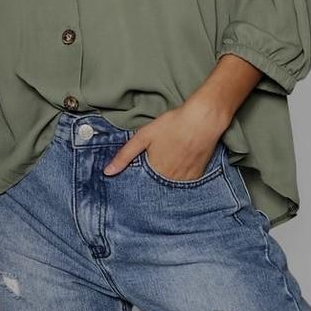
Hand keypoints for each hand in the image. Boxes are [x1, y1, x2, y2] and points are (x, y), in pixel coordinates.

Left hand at [102, 99, 228, 178]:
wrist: (203, 120)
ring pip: (169, 189)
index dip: (136, 185)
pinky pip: (184, 185)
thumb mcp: (143, 136)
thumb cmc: (173, 125)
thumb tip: (107, 172)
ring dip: (164, 184)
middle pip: (155, 190)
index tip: (129, 187)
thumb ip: (124, 155)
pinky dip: (177, 181)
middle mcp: (170, 181)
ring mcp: (185, 180)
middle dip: (149, 186)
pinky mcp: (197, 176)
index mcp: (154, 173)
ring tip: (163, 169)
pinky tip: (176, 168)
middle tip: (149, 175)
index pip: (141, 188)